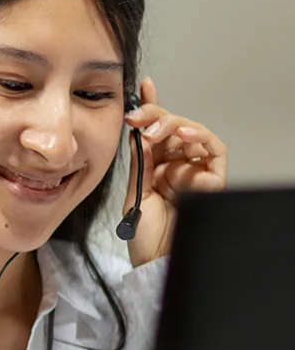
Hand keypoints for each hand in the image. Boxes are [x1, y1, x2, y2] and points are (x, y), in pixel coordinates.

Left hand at [123, 77, 227, 266]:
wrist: (155, 263)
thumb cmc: (143, 238)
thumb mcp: (135, 195)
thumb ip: (139, 164)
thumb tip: (138, 133)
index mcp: (155, 167)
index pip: (155, 132)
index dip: (151, 108)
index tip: (142, 86)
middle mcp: (176, 166)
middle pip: (173, 128)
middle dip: (157, 116)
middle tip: (139, 117)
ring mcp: (194, 171)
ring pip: (193, 133)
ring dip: (176, 125)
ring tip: (158, 130)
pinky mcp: (211, 180)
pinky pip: (214, 150)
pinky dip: (201, 138)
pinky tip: (183, 136)